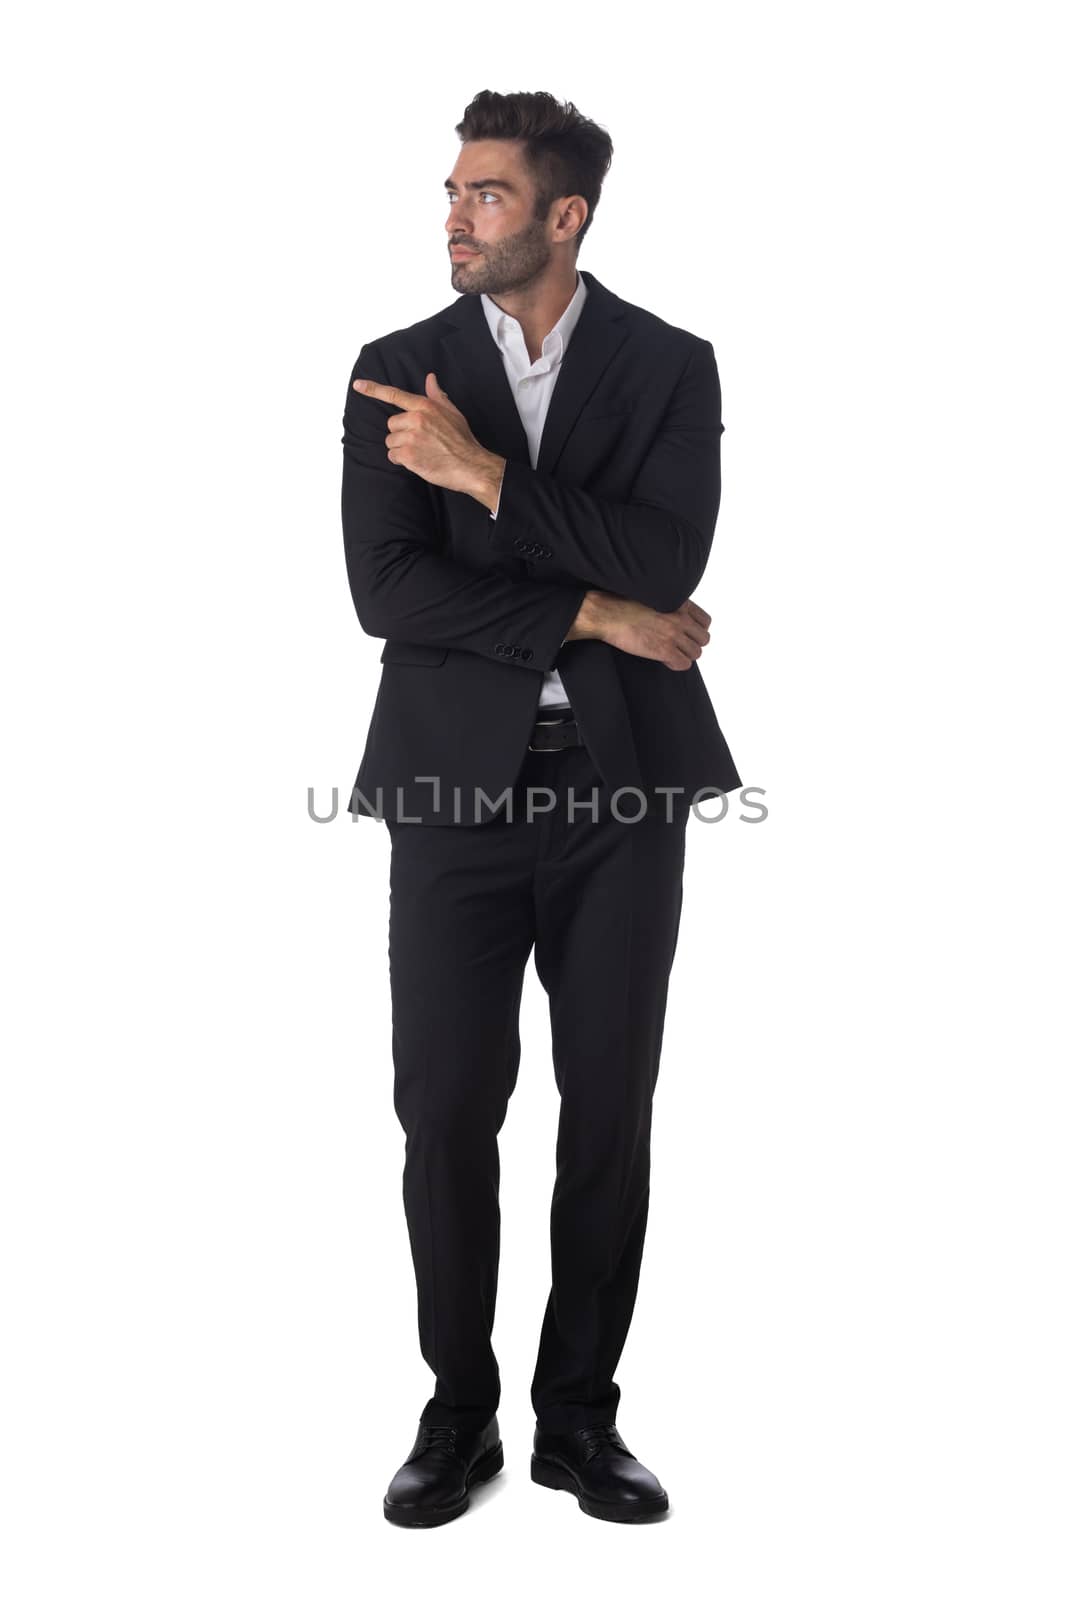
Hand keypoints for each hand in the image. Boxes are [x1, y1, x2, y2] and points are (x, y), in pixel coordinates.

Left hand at [351, 371, 499, 499]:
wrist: (471, 465)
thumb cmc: (463, 440)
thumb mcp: (452, 412)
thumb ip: (437, 395)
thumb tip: (430, 378)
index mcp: (425, 406)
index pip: (395, 395)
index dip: (373, 389)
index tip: (358, 385)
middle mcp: (416, 419)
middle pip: (392, 424)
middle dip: (401, 434)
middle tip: (419, 441)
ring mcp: (411, 438)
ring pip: (391, 442)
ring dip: (401, 449)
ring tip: (420, 452)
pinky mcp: (409, 456)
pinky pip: (393, 456)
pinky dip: (402, 461)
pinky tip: (418, 461)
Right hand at [566, 591, 710, 668]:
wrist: (609, 614)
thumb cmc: (624, 604)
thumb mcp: (654, 596)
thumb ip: (670, 605)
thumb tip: (674, 616)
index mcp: (680, 603)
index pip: (705, 621)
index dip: (697, 630)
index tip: (687, 633)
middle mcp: (681, 619)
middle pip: (703, 639)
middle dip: (692, 644)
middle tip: (679, 646)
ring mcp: (674, 635)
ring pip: (695, 653)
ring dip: (684, 655)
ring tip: (670, 653)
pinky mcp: (664, 650)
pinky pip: (683, 664)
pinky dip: (676, 664)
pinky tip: (665, 660)